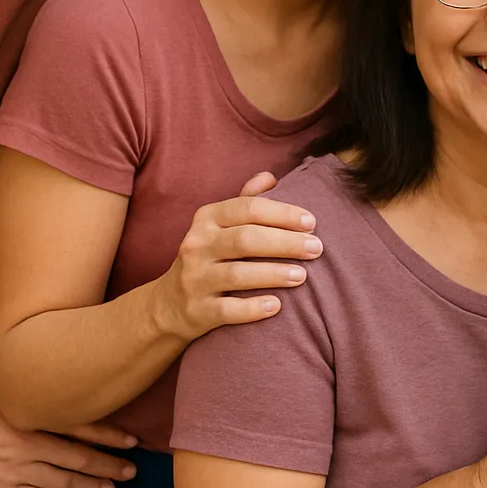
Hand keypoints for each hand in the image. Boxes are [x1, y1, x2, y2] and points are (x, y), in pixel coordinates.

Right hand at [0, 376, 138, 487]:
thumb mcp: (5, 384)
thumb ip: (35, 390)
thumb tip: (63, 380)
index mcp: (32, 418)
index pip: (82, 428)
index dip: (110, 437)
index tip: (132, 442)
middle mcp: (26, 448)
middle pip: (77, 461)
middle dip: (107, 468)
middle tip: (130, 472)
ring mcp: (11, 474)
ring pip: (59, 486)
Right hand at [152, 172, 321, 341]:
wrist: (170, 304)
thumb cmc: (210, 256)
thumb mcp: (220, 224)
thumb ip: (245, 200)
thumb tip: (270, 177)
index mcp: (207, 218)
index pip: (248, 208)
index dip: (282, 213)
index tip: (311, 222)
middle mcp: (197, 245)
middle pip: (246, 239)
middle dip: (285, 242)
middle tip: (316, 248)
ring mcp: (195, 279)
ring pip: (237, 274)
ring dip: (273, 274)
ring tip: (302, 276)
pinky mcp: (197, 311)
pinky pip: (227, 310)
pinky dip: (252, 308)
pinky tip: (277, 306)